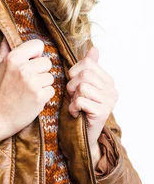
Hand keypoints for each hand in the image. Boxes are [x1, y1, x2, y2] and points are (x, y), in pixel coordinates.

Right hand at [0, 37, 54, 142]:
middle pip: (47, 62)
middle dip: (41, 71)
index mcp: (13, 58)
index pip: (38, 45)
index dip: (36, 54)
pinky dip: (44, 95)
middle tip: (28, 81)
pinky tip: (32, 99)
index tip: (30, 63)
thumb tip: (7, 35)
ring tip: (29, 91)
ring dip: (43, 84)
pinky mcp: (40, 96)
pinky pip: (51, 90)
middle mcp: (23, 68)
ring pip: (50, 77)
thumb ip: (5, 50)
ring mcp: (32, 83)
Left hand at [66, 44, 118, 164]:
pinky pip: (80, 101)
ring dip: (72, 96)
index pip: (88, 63)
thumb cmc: (80, 108)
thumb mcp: (82, 85)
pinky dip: (72, 107)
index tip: (74, 84)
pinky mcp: (102, 112)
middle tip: (73, 96)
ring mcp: (109, 102)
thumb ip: (89, 67)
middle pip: (85, 74)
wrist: (84, 135)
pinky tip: (76, 113)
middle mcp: (112, 90)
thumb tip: (95, 48)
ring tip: (75, 104)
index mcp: (108, 81)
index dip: (74, 71)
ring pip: (82, 86)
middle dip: (72, 84)